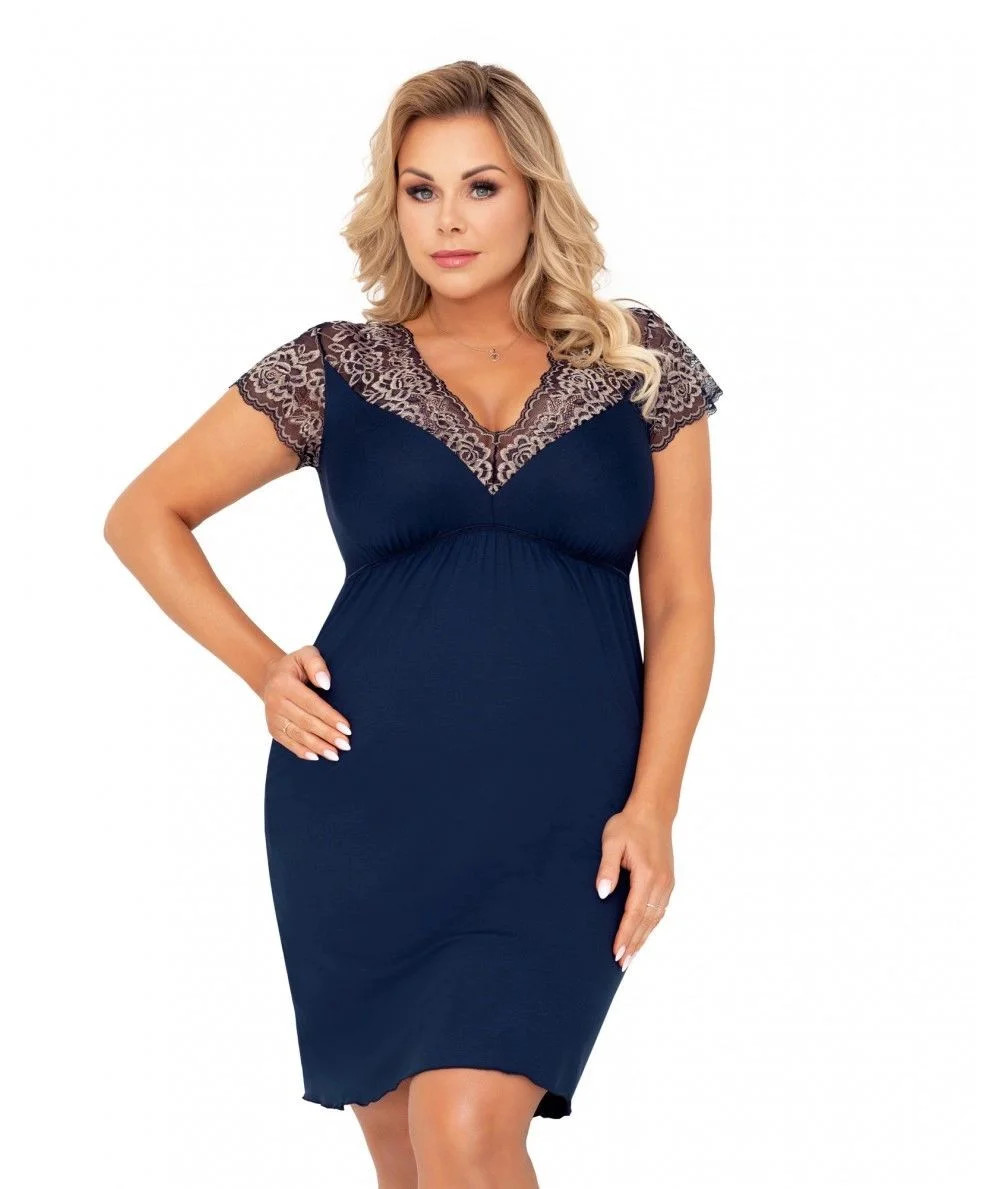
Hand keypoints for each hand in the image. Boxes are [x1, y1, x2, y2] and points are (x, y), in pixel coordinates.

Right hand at [260, 645, 352, 760]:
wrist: (271, 676)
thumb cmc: (296, 665)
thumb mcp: (306, 654)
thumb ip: (317, 664)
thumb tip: (326, 684)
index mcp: (284, 684)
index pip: (311, 704)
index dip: (329, 717)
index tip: (347, 728)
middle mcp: (275, 702)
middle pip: (306, 722)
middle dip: (327, 734)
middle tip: (346, 744)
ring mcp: (272, 717)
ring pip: (297, 735)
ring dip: (317, 746)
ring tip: (335, 754)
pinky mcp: (272, 729)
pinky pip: (287, 743)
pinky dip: (302, 751)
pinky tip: (316, 757)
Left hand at [595, 803, 674, 970]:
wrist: (653, 812)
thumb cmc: (630, 824)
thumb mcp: (612, 841)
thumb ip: (607, 868)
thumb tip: (602, 893)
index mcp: (647, 875)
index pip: (634, 913)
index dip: (625, 935)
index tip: (617, 952)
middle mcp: (661, 883)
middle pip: (647, 921)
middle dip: (634, 944)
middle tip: (622, 963)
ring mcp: (667, 883)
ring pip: (656, 918)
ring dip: (644, 938)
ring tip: (632, 956)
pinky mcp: (668, 881)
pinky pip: (660, 910)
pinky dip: (652, 926)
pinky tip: (644, 934)